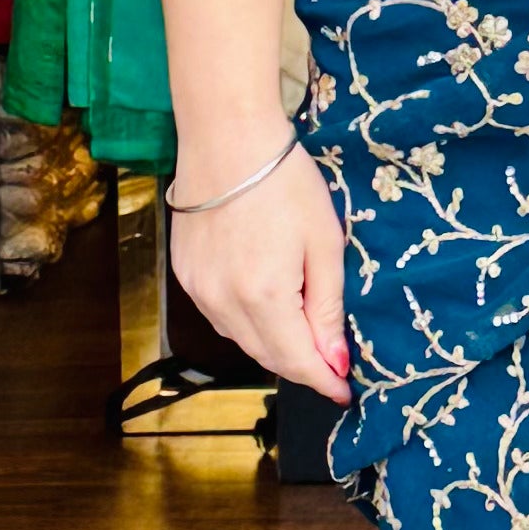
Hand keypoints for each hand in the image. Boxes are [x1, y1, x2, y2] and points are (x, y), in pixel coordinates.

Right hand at [167, 134, 350, 401]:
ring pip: (241, 339)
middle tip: (330, 363)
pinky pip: (220, 315)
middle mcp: (224, 302)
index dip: (323, 381)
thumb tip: (334, 360)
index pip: (297, 361)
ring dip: (273, 342)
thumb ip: (327, 307)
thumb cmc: (284, 182)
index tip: (343, 391)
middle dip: (301, 364)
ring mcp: (198, 290)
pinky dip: (246, 320)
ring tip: (302, 328)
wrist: (227, 138)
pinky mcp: (185, 275)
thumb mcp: (324, 243)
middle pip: (267, 356)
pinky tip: (266, 301)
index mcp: (264, 296)